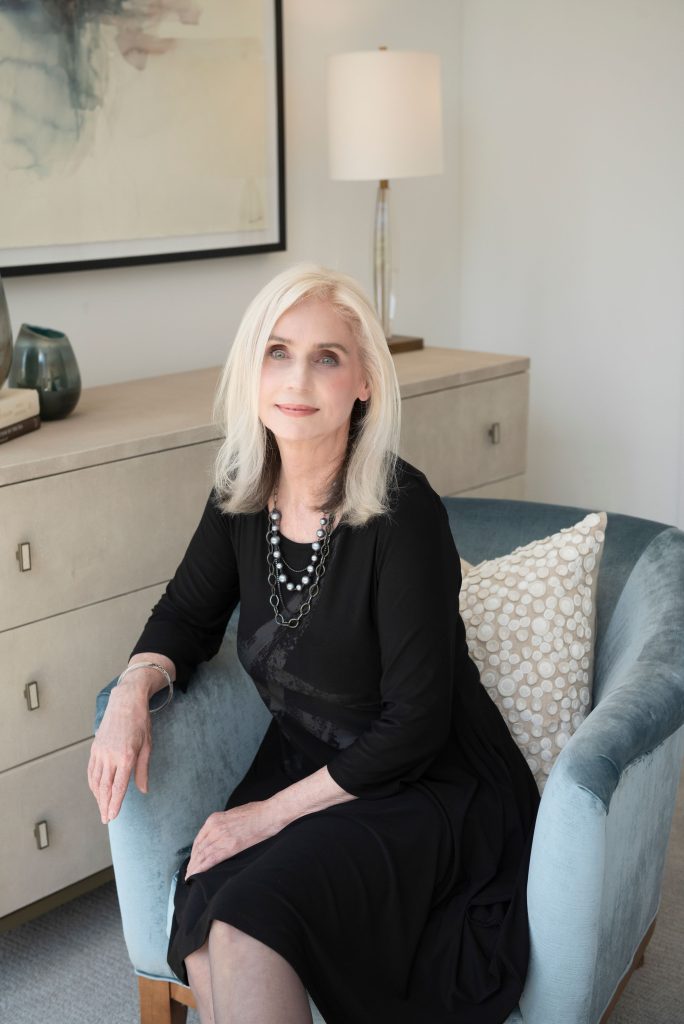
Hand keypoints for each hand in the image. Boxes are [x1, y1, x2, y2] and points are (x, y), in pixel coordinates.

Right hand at [87, 686, 151, 823]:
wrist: (125, 702)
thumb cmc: (140, 722)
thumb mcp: (148, 745)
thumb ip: (143, 770)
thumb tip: (143, 790)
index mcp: (126, 756)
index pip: (118, 786)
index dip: (114, 803)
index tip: (112, 816)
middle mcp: (110, 756)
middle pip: (104, 787)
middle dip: (104, 805)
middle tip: (105, 819)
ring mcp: (100, 751)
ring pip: (95, 780)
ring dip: (97, 797)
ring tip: (101, 808)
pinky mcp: (95, 747)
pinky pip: (91, 770)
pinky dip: (92, 783)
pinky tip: (96, 790)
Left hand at [185, 802, 276, 879]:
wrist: (270, 813)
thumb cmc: (258, 813)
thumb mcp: (235, 814)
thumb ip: (225, 824)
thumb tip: (223, 833)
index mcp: (215, 818)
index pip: (199, 838)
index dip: (195, 852)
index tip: (193, 860)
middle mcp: (214, 826)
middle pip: (198, 848)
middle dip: (193, 861)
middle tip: (189, 872)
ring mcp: (221, 836)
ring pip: (201, 855)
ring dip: (194, 868)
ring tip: (190, 877)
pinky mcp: (230, 846)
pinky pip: (210, 860)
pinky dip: (200, 869)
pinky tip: (195, 876)